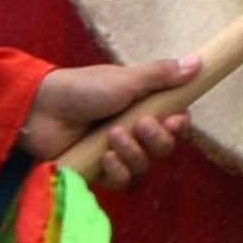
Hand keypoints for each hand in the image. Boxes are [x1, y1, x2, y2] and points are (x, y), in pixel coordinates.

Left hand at [22, 54, 201, 189]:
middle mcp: (132, 130)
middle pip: (163, 147)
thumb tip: (199, 62)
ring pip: (143, 164)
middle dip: (156, 139)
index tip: (173, 120)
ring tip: (112, 135)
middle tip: (140, 124)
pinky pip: (121, 180)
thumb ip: (162, 75)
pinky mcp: (98, 170)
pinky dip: (117, 170)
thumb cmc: (83, 87)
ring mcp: (115, 151)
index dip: (178, 125)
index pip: (174, 123)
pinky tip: (104, 156)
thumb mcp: (126, 79)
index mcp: (142, 106)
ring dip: (132, 151)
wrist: (43, 108)